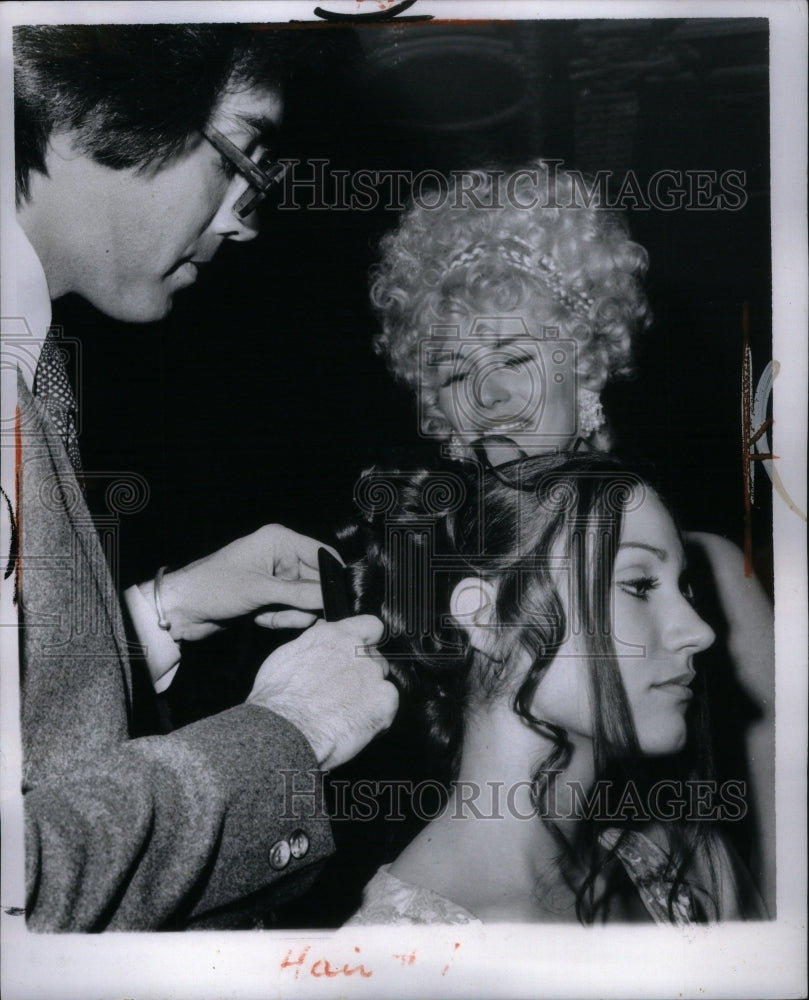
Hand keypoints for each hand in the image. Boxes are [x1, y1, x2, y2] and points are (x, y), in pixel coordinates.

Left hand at [142, 524, 337, 641]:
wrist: (180, 609)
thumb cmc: (214, 588)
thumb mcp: (260, 590)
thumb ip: (300, 595)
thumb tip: (333, 599)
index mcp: (279, 541)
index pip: (323, 555)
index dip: (333, 577)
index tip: (340, 600)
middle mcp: (280, 556)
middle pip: (316, 582)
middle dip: (307, 603)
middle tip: (294, 615)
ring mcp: (274, 578)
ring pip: (304, 601)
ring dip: (290, 614)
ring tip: (267, 616)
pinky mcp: (268, 597)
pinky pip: (289, 610)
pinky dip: (278, 619)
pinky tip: (258, 618)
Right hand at [247, 616, 398, 769]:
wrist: (284, 731)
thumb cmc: (277, 699)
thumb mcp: (287, 655)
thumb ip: (314, 643)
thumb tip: (323, 637)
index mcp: (333, 635)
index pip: (370, 626)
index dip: (367, 641)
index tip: (361, 653)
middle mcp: (356, 650)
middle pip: (375, 658)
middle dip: (365, 673)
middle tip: (346, 692)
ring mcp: (372, 674)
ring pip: (382, 682)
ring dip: (370, 694)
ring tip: (346, 712)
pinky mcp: (384, 701)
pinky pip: (389, 705)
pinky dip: (378, 716)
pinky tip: (356, 724)